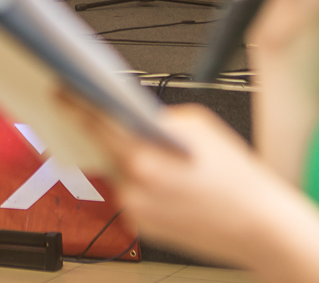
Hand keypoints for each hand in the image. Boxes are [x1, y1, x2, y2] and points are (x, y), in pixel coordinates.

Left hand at [87, 104, 295, 267]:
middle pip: (104, 147)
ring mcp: (135, 210)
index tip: (61, 91)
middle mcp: (132, 186)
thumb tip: (134, 113)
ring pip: (119, 173)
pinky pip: (132, 195)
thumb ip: (157, 116)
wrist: (257, 225)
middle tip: (114, 117)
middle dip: (108, 132)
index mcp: (142, 155)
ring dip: (130, 161)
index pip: (95, 121)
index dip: (75, 103)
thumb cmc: (235, 176)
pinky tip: (170, 182)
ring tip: (166, 158)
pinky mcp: (142, 227)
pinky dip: (142, 185)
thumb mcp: (198, 125)